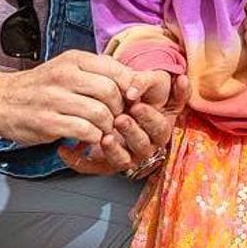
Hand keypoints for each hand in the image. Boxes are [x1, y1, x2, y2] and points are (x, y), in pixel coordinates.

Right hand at [0, 51, 130, 145]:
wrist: (0, 100)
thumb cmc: (40, 87)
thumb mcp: (67, 68)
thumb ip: (98, 72)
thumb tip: (134, 82)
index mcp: (73, 59)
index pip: (116, 69)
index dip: (129, 87)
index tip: (129, 99)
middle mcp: (64, 75)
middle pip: (111, 92)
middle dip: (120, 109)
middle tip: (116, 117)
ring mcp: (54, 99)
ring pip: (100, 113)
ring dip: (107, 126)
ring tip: (102, 129)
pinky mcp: (48, 123)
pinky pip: (85, 131)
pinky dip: (94, 138)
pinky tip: (89, 137)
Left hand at [60, 71, 190, 175]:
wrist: (116, 104)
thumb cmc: (140, 97)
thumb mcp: (156, 87)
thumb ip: (171, 85)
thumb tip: (182, 80)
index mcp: (158, 131)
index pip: (158, 129)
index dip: (148, 118)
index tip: (137, 105)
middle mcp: (144, 147)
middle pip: (141, 145)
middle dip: (131, 132)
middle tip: (120, 119)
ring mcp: (125, 157)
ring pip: (121, 159)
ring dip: (113, 149)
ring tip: (105, 137)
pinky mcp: (104, 164)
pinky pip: (92, 167)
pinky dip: (77, 161)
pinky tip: (64, 152)